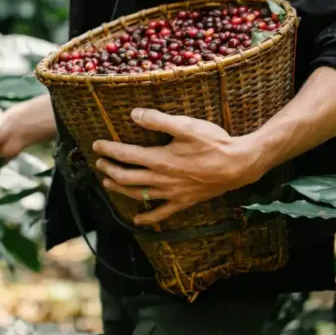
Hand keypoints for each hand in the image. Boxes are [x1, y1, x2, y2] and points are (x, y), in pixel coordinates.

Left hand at [93, 108, 268, 224]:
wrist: (239, 165)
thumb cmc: (214, 143)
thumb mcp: (186, 125)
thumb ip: (158, 120)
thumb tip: (134, 114)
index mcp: (160, 159)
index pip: (126, 154)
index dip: (109, 150)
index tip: (96, 145)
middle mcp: (162, 179)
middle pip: (127, 177)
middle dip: (109, 170)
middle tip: (99, 163)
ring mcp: (172, 193)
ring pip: (139, 194)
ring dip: (120, 189)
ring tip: (107, 184)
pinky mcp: (183, 202)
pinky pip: (161, 214)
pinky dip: (147, 218)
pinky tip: (137, 220)